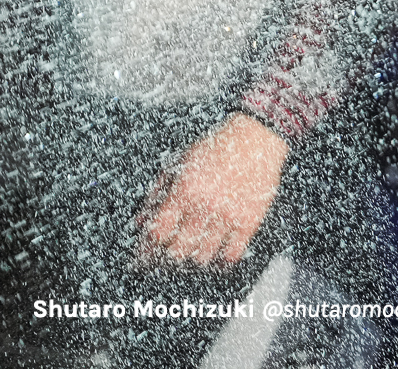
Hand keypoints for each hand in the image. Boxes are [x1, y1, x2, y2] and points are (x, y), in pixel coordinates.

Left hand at [135, 114, 287, 267]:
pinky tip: (218, 257)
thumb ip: (157, 193)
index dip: (146, 249)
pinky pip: (233, 251)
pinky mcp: (250, 217)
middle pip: (178, 249)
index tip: (143, 258)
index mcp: (184, 190)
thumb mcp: (178, 163)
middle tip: (166, 258)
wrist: (256, 137)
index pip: (158, 232)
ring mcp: (228, 213)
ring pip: (203, 254)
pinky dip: (222, 259)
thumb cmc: (215, 147)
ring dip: (194, 257)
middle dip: (168, 257)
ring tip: (193, 254)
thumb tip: (140, 223)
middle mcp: (204, 204)